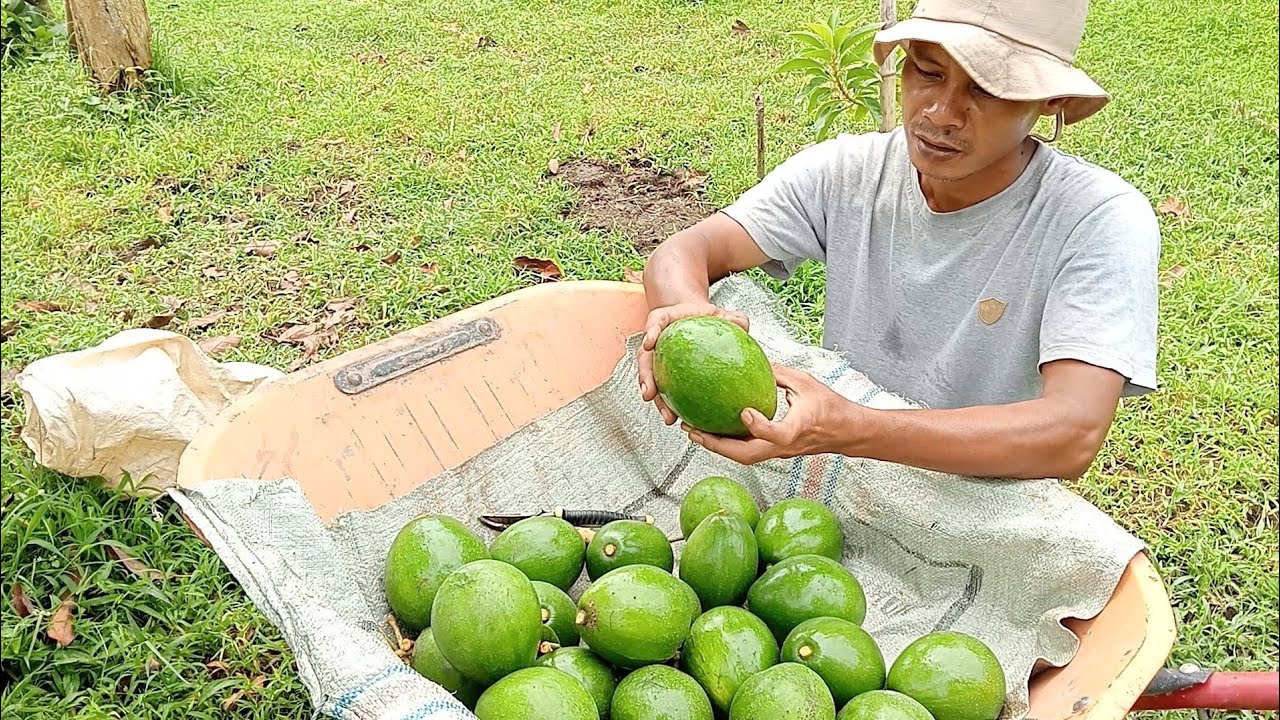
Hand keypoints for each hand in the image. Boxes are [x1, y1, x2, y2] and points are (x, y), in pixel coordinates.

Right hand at [637, 302, 750, 424]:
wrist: (696, 321)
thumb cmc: (703, 317)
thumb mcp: (719, 313)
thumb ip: (731, 318)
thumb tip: (742, 325)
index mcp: (664, 322)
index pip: (655, 323)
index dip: (650, 333)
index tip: (649, 344)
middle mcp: (657, 343)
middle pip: (645, 361)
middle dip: (646, 378)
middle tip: (649, 393)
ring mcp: (659, 361)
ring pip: (654, 382)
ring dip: (658, 401)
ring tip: (667, 416)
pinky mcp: (668, 376)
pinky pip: (669, 393)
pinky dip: (674, 406)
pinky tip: (683, 419)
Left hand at [684, 365, 861, 464]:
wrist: (848, 433)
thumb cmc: (832, 408)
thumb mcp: (806, 382)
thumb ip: (778, 374)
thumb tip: (752, 360)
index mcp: (798, 429)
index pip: (777, 434)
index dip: (759, 426)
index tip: (744, 411)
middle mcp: (785, 446)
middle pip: (746, 455)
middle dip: (715, 444)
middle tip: (691, 429)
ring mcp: (779, 452)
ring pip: (743, 457)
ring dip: (717, 446)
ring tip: (694, 431)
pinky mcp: (776, 451)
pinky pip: (748, 451)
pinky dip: (728, 443)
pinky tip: (713, 430)